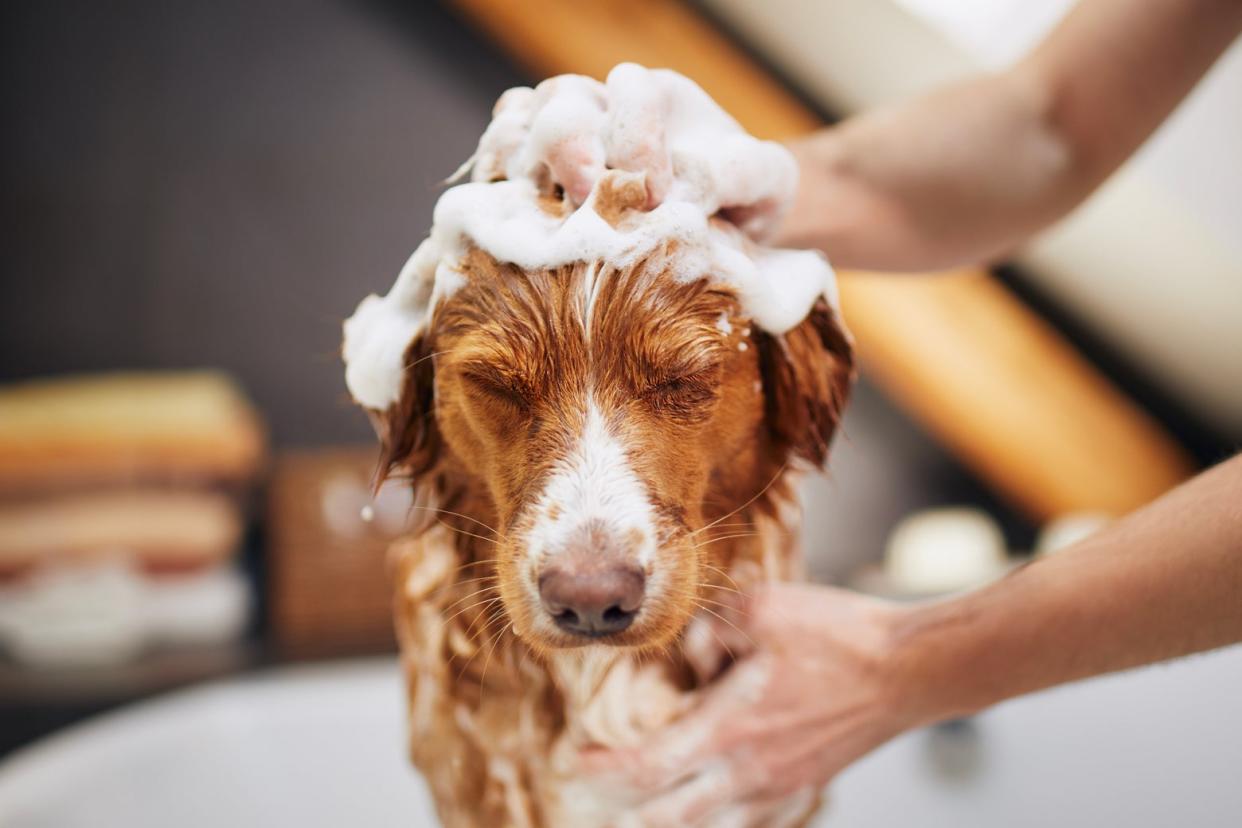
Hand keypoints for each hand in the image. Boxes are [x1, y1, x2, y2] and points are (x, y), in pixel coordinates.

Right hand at [471, 64, 795, 239]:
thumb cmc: (742, 203)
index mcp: (658, 98)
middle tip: (588, 200)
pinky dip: (495, 177)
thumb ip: (741, 173)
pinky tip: (515, 209)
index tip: (658, 199)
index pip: (630, 92)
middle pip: (560, 101)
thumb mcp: (765, 183)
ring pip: (517, 122)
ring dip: (523, 165)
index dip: (636, 142)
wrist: (718, 231)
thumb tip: (685, 185)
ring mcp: (561, 136)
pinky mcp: (533, 175)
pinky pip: (495, 155)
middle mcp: (602, 106)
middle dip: (570, 151)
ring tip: (546, 209)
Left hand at [579, 583, 915, 826]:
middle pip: (665, 815)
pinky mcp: (804, 787)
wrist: (911, 669)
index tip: (573, 760)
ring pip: (705, 827)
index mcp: (730, 730)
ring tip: (640, 805)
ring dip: (665, 818)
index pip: (645, 768)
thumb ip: (707, 630)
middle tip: (595, 787)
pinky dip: (713, 817)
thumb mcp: (759, 610)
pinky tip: (706, 801)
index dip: (601, 769)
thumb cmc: (840, 637)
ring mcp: (780, 788)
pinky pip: (746, 821)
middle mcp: (748, 772)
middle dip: (622, 807)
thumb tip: (685, 652)